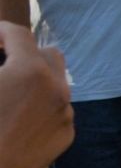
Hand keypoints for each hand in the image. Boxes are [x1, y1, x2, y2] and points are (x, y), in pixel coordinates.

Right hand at [0, 22, 71, 167]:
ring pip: (56, 83)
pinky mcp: (66, 136)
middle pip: (48, 54)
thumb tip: (3, 52)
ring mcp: (65, 113)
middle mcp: (57, 88)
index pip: (19, 34)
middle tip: (3, 59)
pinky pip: (57, 111)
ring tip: (11, 91)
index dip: (1, 31)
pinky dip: (41, 108)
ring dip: (36, 80)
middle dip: (26, 52)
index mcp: (30, 71)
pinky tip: (19, 119)